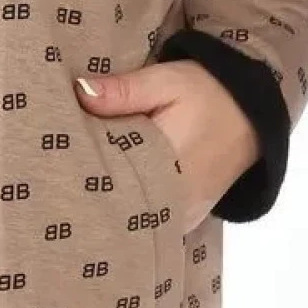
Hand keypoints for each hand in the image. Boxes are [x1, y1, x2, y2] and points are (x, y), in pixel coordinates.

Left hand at [73, 61, 260, 232]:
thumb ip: (124, 91)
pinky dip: (132, 214)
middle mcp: (175, 202)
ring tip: (77, 191)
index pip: (111, 183)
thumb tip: (80, 93)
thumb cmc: (207, 92)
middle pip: (119, 210)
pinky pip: (153, 225)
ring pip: (135, 223)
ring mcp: (183, 216)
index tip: (54, 168)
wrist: (253, 112)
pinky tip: (108, 200)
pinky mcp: (189, 218)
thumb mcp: (165, 81)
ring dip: (111, 207)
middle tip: (59, 181)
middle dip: (91, 196)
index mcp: (165, 167)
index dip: (80, 177)